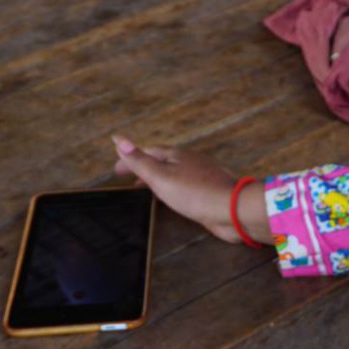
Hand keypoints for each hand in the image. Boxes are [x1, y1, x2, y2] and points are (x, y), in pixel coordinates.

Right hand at [112, 135, 271, 244]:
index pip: (149, 152)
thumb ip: (140, 161)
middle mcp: (191, 161)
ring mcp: (203, 176)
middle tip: (127, 179)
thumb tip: (119, 139)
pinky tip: (172, 200)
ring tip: (145, 189)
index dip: (131, 158)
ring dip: (158, 179)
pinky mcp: (210, 191)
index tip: (115, 170)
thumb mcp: (161, 177)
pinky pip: (186, 186)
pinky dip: (172, 189)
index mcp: (177, 155)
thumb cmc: (195, 193)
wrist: (233, 209)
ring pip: (175, 173)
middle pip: (162, 161)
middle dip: (144, 167)